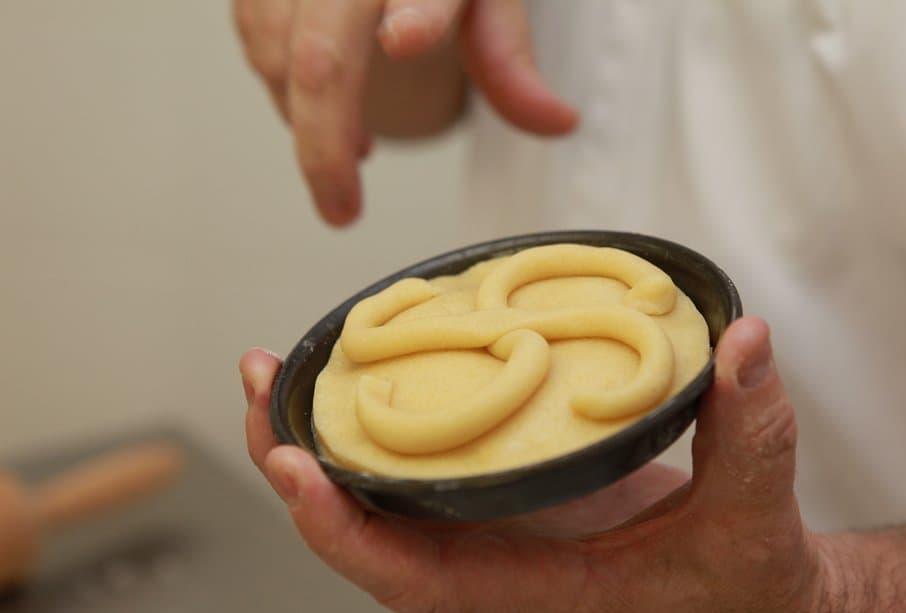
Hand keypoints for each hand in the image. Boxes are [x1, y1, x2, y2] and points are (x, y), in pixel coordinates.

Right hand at [232, 0, 577, 225]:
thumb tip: (560, 124)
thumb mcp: (491, 1)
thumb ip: (510, 62)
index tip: (406, 39)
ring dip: (305, 120)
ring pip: (277, 53)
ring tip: (353, 151)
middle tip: (342, 209)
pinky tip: (322, 111)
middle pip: (322, 51)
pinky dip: (283, 90)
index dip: (419, 14)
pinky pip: (256, 39)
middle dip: (324, 142)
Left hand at [239, 318, 847, 612]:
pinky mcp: (520, 509)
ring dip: (329, 444)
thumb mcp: (759, 514)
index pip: (419, 580)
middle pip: (372, 535)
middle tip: (263, 381)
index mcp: (548, 593)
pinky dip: (388, 435)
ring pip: (390, 506)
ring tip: (286, 374)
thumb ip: (753, 428)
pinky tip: (373, 380)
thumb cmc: (751, 588)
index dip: (343, 533)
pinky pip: (431, 479)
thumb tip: (742, 339)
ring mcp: (508, 540)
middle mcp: (509, 569)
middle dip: (301, 469)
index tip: (292, 467)